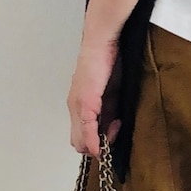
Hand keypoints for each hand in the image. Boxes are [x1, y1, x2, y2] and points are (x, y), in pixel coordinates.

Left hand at [67, 36, 122, 155]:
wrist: (102, 44)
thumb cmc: (106, 63)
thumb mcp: (110, 93)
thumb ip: (109, 112)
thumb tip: (111, 129)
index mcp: (79, 105)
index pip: (80, 137)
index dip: (96, 144)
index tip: (111, 140)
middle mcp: (74, 107)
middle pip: (78, 142)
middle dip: (96, 146)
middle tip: (114, 136)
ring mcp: (78, 105)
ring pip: (80, 139)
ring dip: (98, 143)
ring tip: (116, 128)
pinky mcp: (85, 101)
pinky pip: (87, 128)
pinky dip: (93, 141)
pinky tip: (100, 146)